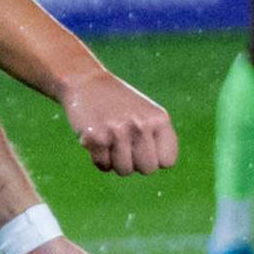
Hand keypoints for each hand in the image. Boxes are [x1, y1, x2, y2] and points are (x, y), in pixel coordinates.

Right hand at [58, 67, 176, 175]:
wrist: (86, 83)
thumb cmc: (119, 104)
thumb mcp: (147, 115)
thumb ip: (157, 140)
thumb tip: (159, 165)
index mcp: (159, 119)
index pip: (167, 162)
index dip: (154, 159)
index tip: (142, 146)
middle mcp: (141, 125)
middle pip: (147, 169)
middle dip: (135, 163)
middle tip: (125, 145)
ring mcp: (118, 132)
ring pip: (125, 170)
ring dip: (115, 162)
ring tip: (110, 141)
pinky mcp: (96, 138)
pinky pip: (104, 166)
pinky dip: (99, 158)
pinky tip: (97, 140)